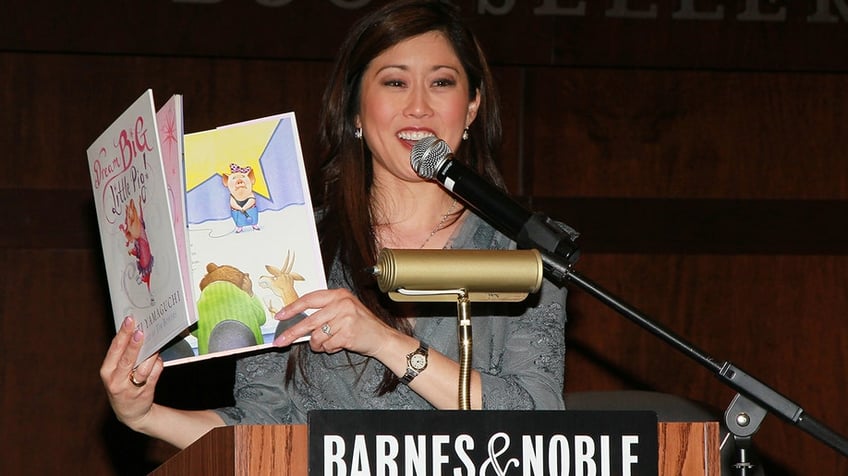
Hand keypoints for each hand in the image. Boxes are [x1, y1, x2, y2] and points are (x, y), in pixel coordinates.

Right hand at [99, 316, 162, 429]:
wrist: (131, 412)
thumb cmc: (123, 384)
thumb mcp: (115, 372)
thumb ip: (122, 355)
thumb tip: (135, 331)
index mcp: (107, 371)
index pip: (114, 350)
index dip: (122, 334)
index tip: (129, 321)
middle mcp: (116, 381)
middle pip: (127, 359)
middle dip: (134, 344)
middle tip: (141, 330)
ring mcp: (131, 388)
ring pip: (143, 367)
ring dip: (151, 353)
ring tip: (155, 341)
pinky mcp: (145, 392)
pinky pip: (154, 373)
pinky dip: (157, 364)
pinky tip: (158, 358)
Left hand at [272, 288, 396, 356]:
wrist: (382, 338)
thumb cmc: (360, 325)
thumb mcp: (343, 310)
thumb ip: (324, 312)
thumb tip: (297, 320)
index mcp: (338, 294)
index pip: (309, 299)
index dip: (292, 308)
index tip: (280, 316)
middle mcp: (342, 303)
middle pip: (308, 320)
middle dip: (292, 333)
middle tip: (280, 341)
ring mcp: (345, 318)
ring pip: (317, 336)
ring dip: (319, 345)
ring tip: (329, 343)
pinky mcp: (347, 333)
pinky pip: (327, 345)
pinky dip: (330, 348)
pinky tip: (340, 344)